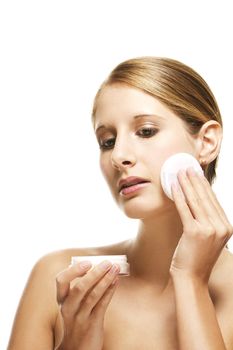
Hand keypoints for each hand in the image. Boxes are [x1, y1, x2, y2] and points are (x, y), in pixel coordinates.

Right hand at [56, 260, 118, 349]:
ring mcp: (80, 317)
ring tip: (115, 269)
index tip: (87, 262)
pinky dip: (110, 291)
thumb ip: (81, 289)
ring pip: (93, 295)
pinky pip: (102, 305)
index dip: (73, 270)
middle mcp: (69, 308)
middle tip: (107, 262)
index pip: (61, 280)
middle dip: (95, 273)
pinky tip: (116, 282)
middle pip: (79, 287)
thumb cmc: (77, 321)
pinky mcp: (92, 324)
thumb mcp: (72, 305)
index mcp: (62, 300)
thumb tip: (96, 267)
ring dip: (106, 280)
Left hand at [170, 167, 231, 282]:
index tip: (196, 173)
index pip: (213, 200)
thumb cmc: (196, 258)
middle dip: (194, 180)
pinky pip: (185, 209)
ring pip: (195, 200)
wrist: (192, 278)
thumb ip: (208, 221)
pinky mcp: (195, 232)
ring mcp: (209, 230)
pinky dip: (178, 196)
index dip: (203, 184)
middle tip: (186, 167)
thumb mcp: (208, 237)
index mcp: (227, 227)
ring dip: (186, 184)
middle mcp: (221, 227)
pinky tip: (173, 186)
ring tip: (179, 172)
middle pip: (205, 197)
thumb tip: (197, 200)